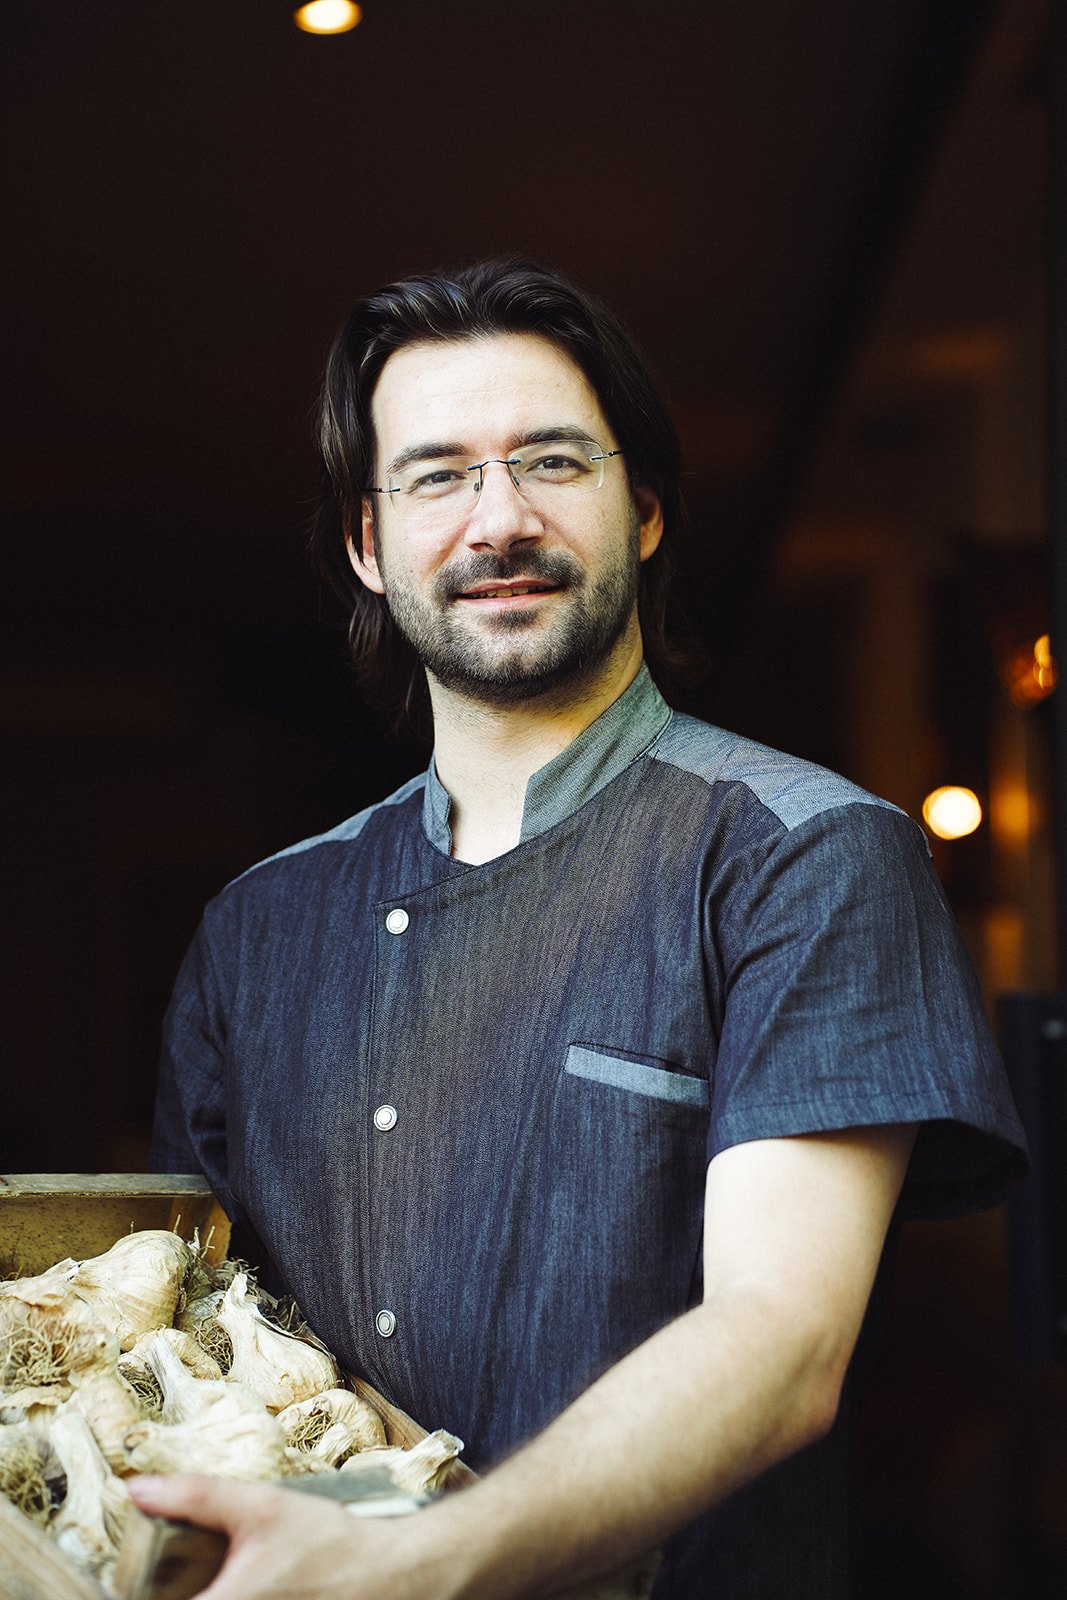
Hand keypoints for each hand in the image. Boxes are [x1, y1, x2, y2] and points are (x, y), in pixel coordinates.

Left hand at [127, 1474, 461, 1599]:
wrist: (387, 1574)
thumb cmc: (326, 1542)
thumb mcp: (262, 1506)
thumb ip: (196, 1496)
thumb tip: (136, 1488)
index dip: (138, 1592)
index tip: (133, 1578)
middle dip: (169, 1594)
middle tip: (169, 1576)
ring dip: (196, 1596)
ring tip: (205, 1579)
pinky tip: (236, 1588)